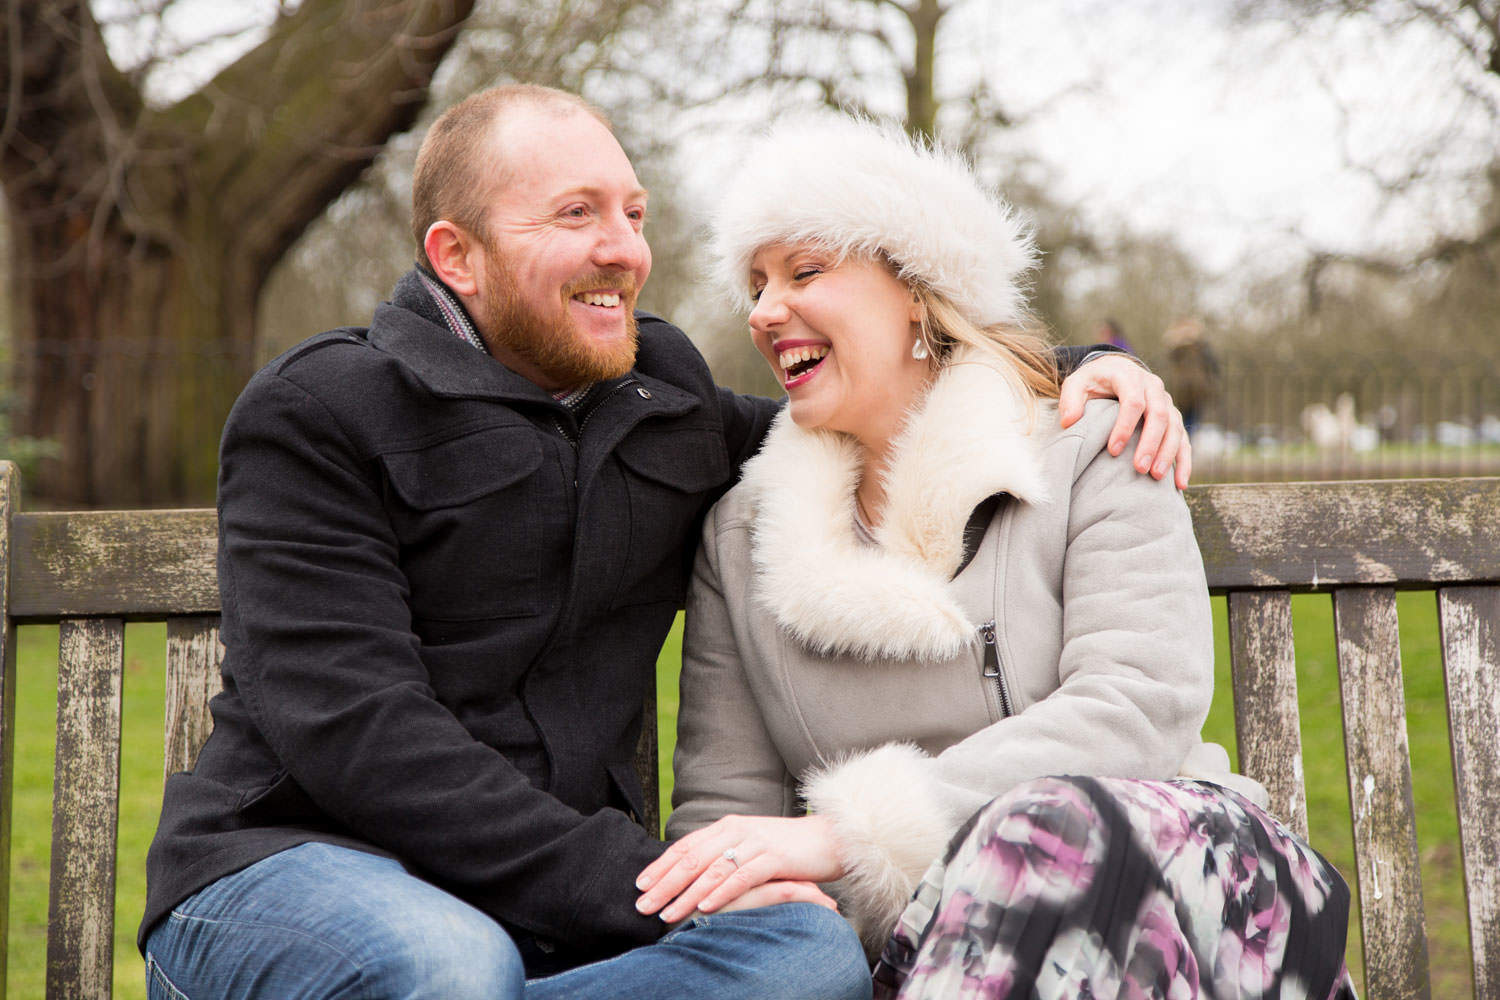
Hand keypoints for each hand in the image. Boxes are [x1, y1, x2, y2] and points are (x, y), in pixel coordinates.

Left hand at [635, 814, 843, 922]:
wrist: (828, 839)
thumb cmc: (785, 849)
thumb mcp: (748, 847)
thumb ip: (722, 855)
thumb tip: (691, 876)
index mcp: (726, 826)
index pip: (686, 845)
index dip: (661, 865)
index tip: (640, 885)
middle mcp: (736, 830)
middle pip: (692, 858)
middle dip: (665, 884)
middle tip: (644, 905)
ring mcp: (756, 842)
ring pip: (712, 870)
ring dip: (687, 894)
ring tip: (669, 913)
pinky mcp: (775, 857)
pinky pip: (742, 876)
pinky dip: (721, 893)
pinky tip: (706, 908)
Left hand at [1058, 354, 1191, 488]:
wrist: (1115, 370)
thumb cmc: (1093, 381)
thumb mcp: (1076, 383)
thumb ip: (1070, 400)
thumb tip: (1069, 422)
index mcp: (1130, 376)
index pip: (1133, 401)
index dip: (1125, 427)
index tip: (1113, 451)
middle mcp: (1153, 387)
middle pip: (1159, 415)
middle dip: (1150, 444)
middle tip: (1139, 469)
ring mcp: (1166, 402)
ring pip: (1175, 427)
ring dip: (1168, 453)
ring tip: (1156, 476)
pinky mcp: (1173, 417)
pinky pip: (1183, 439)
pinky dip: (1184, 461)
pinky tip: (1179, 483)